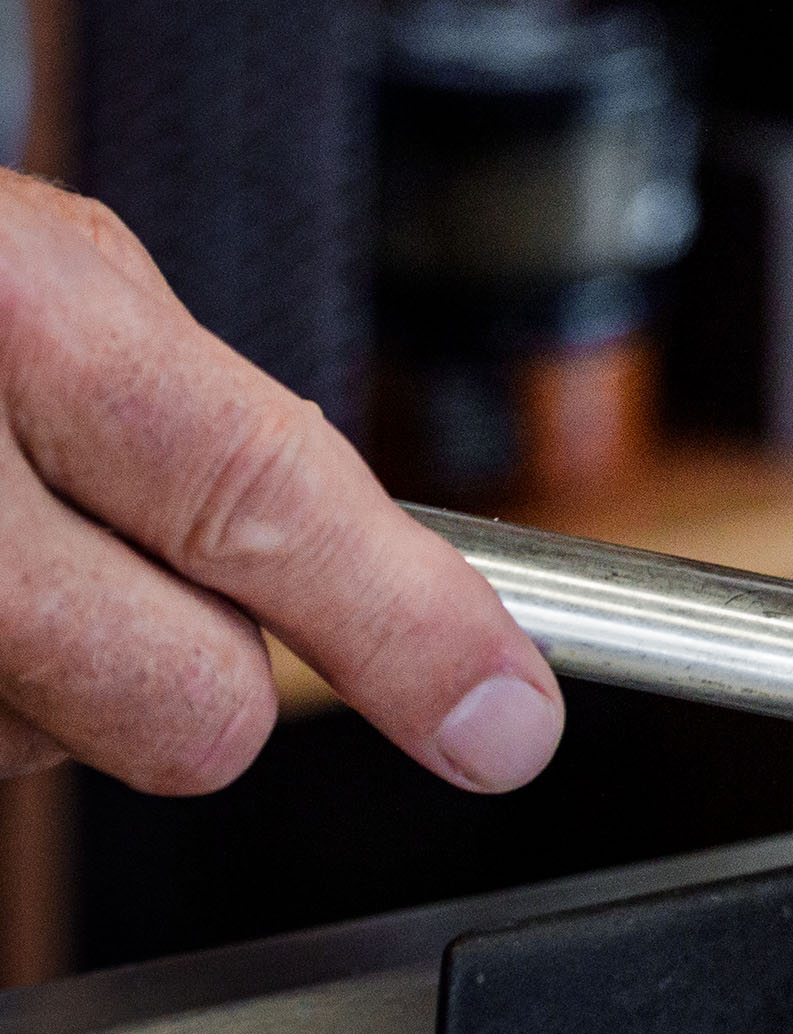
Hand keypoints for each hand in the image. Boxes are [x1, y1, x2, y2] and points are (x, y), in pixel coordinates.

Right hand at [0, 171, 559, 794]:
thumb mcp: (54, 282)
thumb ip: (220, 435)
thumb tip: (426, 627)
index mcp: (23, 312)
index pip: (258, 498)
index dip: (405, 629)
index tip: (504, 724)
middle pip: (178, 704)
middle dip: (187, 668)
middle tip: (104, 559)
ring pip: (45, 751)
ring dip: (38, 677)